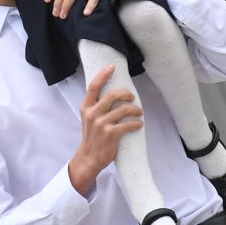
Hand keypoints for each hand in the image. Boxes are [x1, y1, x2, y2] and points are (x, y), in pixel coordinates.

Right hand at [67, 64, 143, 193]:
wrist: (89, 158)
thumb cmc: (92, 137)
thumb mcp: (88, 119)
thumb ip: (96, 107)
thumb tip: (113, 95)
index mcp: (86, 107)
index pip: (93, 86)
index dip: (103, 75)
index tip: (112, 67)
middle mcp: (92, 113)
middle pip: (112, 95)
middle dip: (126, 94)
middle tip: (132, 97)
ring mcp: (101, 124)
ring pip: (123, 109)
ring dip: (135, 110)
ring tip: (139, 112)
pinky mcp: (111, 134)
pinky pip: (128, 124)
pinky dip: (136, 123)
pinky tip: (139, 124)